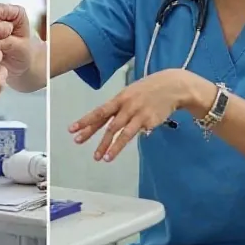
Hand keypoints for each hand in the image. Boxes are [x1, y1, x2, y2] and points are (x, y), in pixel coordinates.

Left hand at [69, 69, 207, 162]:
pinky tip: (116, 152)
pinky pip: (135, 133)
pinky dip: (124, 143)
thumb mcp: (132, 92)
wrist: (172, 86)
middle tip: (79, 142)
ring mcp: (137, 113)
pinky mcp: (148, 121)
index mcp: (120, 98)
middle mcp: (126, 105)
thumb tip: (111, 122)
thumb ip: (121, 107)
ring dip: (110, 146)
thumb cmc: (150, 89)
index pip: (99, 111)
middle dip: (92, 134)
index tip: (72, 129)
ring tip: (102, 158)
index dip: (85, 121)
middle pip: (107, 123)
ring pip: (120, 132)